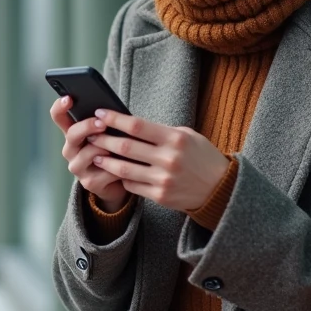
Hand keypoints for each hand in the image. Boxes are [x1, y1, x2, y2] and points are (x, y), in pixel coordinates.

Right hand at [50, 96, 130, 210]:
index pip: (58, 116)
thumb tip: (110, 110)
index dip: (60, 107)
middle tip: (103, 124)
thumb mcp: (110, 132)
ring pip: (88, 153)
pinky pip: (104, 170)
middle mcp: (71, 150)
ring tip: (120, 147)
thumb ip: (105, 122)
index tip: (69, 98)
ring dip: (106, 148)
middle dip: (88, 126)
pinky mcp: (89, 183)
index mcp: (73, 133)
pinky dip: (118, 166)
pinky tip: (127, 164)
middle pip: (72, 134)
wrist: (121, 181)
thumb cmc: (116, 150)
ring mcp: (78, 167)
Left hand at [88, 109, 228, 211]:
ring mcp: (163, 179)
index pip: (137, 126)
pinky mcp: (160, 196)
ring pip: (124, 169)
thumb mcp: (187, 136)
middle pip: (125, 147)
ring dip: (106, 160)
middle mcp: (168, 159)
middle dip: (104, 139)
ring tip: (96, 153)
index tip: (100, 114)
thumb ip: (160, 131)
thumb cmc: (202, 157)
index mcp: (175, 139)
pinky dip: (121, 178)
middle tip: (91, 134)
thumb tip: (129, 124)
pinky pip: (132, 185)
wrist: (219, 188)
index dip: (114, 119)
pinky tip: (114, 171)